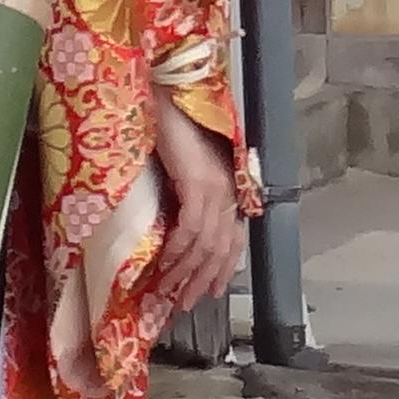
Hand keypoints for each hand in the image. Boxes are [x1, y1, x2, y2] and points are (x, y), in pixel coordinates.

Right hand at [147, 100, 244, 308]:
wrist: (164, 94)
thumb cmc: (167, 127)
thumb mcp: (181, 170)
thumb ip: (185, 197)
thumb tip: (172, 231)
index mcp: (227, 187)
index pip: (234, 239)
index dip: (224, 270)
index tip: (209, 293)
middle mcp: (227, 189)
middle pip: (222, 248)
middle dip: (203, 280)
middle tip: (184, 304)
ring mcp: (215, 185)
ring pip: (208, 243)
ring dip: (187, 272)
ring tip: (169, 291)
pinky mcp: (197, 180)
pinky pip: (191, 227)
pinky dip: (178, 250)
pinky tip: (165, 264)